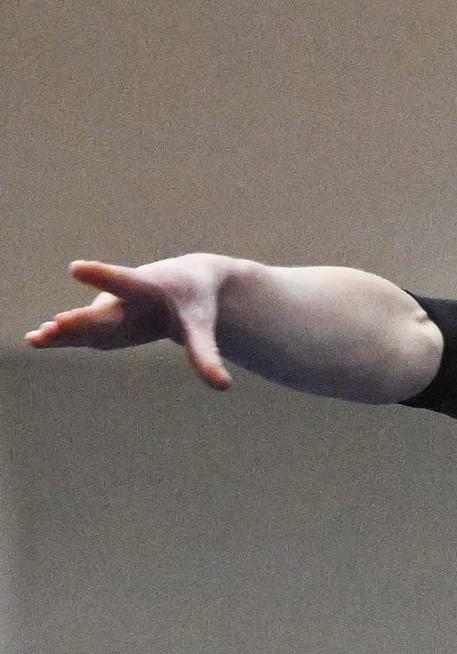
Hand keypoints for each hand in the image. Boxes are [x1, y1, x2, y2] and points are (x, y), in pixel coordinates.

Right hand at [24, 256, 232, 388]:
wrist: (186, 281)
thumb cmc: (196, 300)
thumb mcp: (201, 326)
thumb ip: (206, 354)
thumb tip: (223, 386)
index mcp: (147, 287)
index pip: (123, 281)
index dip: (101, 276)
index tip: (76, 267)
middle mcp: (122, 298)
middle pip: (102, 312)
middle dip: (82, 320)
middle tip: (59, 324)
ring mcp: (110, 311)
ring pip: (86, 323)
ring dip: (65, 331)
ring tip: (38, 338)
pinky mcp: (105, 325)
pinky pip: (82, 332)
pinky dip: (63, 337)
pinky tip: (36, 340)